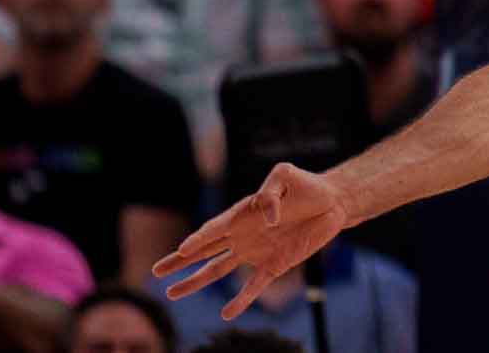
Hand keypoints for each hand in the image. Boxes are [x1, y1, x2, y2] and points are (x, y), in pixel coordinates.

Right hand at [152, 163, 346, 318]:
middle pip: (205, 251)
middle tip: (156, 272)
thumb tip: (265, 216)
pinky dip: (241, 300)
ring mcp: (255, 252)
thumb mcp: (286, 175)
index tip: (182, 249)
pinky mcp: (274, 265)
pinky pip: (253, 286)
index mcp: (242, 213)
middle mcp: (243, 235)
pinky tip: (227, 313)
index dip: (198, 239)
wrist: (332, 202)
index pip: (214, 229)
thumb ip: (270, 192)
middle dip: (180, 261)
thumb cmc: (306, 186)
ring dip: (196, 281)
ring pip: (218, 270)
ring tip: (172, 293)